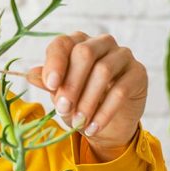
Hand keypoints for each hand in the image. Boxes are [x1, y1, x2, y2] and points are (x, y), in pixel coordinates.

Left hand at [26, 32, 147, 160]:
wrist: (106, 125)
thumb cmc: (79, 103)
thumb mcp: (59, 94)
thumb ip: (48, 83)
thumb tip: (30, 75)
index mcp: (77, 42)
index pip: (63, 43)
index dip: (55, 62)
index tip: (50, 85)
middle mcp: (101, 43)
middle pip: (85, 53)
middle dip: (71, 84)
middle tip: (62, 108)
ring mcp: (122, 55)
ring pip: (103, 71)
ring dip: (88, 100)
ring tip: (78, 122)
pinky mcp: (138, 73)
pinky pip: (121, 90)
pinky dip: (104, 112)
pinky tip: (93, 127)